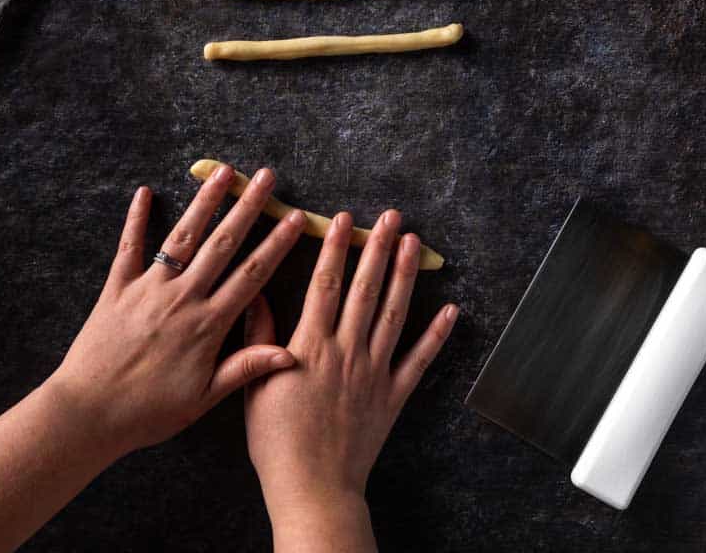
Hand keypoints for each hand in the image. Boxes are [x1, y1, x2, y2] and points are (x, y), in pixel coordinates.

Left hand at [46, 165, 305, 460]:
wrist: (89, 413)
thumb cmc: (148, 412)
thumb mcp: (203, 398)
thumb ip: (245, 368)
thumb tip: (291, 355)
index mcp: (208, 325)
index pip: (252, 275)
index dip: (276, 243)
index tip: (296, 218)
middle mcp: (182, 298)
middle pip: (222, 244)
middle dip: (247, 207)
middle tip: (266, 178)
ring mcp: (148, 289)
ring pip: (183, 237)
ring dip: (205, 201)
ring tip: (224, 172)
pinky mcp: (116, 289)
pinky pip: (129, 247)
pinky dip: (136, 219)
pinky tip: (144, 192)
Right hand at [244, 209, 457, 549]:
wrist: (312, 487)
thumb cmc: (276, 443)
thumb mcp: (254, 388)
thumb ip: (259, 339)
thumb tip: (256, 297)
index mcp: (310, 347)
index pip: (325, 286)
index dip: (335, 249)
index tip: (344, 221)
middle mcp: (346, 352)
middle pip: (365, 290)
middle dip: (377, 249)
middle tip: (390, 217)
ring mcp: (374, 372)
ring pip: (394, 314)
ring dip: (406, 276)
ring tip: (415, 244)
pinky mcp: (393, 395)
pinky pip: (419, 360)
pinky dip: (437, 334)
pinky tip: (450, 309)